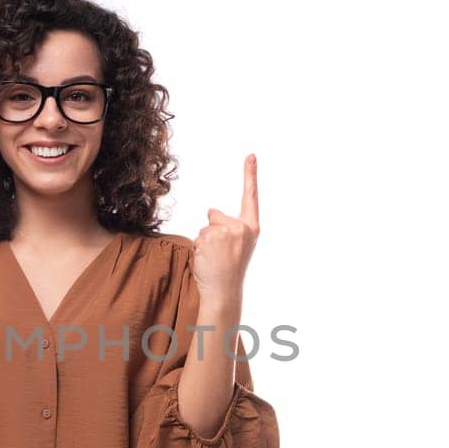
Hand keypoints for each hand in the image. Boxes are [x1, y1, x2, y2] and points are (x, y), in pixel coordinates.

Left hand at [192, 153, 259, 308]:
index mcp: (251, 229)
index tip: (251, 155)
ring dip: (203, 244)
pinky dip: (197, 250)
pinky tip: (207, 262)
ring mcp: (227, 232)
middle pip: (215, 216)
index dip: (250, 175)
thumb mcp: (234, 246)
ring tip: (213, 261)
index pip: (250, 198)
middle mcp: (241, 228)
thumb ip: (226, 227)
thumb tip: (210, 210)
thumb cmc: (228, 271)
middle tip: (219, 256)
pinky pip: (196, 238)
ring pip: (204, 229)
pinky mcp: (211, 237)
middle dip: (210, 233)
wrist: (224, 292)